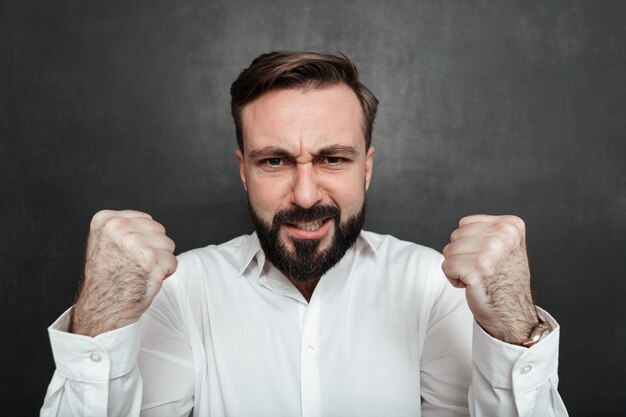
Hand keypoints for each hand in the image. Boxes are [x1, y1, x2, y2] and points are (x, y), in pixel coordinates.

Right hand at [70, 210, 177, 336]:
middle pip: (159, 231)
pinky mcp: (150, 260)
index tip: (126, 255)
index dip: (143, 239)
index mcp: (106, 220)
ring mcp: (134, 243)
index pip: (146, 220)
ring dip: (160, 261)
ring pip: (168, 245)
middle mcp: (118, 228)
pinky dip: (165, 274)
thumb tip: (149, 223)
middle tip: (134, 265)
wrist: (102, 309)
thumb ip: (124, 228)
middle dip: (154, 249)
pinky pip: (173, 262)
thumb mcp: (105, 243)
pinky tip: (147, 280)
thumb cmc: (107, 279)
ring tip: (140, 272)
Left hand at [442, 214, 538, 343]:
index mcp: (511, 225)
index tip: (487, 260)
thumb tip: (460, 227)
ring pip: (449, 250)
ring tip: (478, 277)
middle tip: (482, 271)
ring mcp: (491, 249)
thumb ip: (487, 231)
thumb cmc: (503, 282)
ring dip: (457, 267)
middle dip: (462, 255)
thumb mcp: (505, 246)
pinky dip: (453, 279)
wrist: (513, 314)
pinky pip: (447, 266)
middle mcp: (503, 233)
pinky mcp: (478, 266)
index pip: (465, 224)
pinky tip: (471, 285)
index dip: (469, 244)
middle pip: (455, 236)